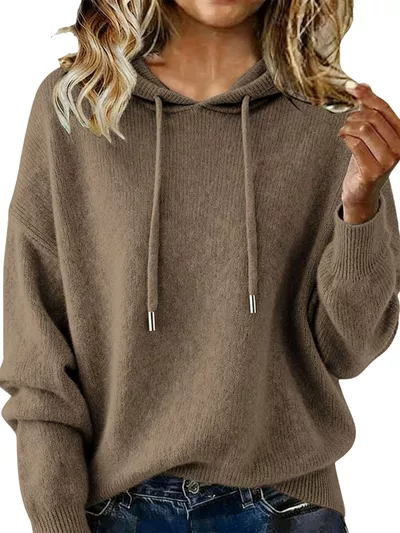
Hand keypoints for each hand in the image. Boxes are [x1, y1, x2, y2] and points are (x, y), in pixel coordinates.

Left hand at [338, 82, 399, 222]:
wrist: (361, 192)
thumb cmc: (366, 161)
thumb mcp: (371, 134)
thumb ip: (369, 111)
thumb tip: (362, 85)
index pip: (384, 108)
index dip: (367, 95)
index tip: (351, 87)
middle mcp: (399, 147)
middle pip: (373, 118)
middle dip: (354, 115)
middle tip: (347, 121)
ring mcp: (388, 161)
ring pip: (363, 129)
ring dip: (348, 126)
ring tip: (344, 130)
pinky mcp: (372, 171)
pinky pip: (355, 145)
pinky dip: (346, 138)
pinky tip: (343, 138)